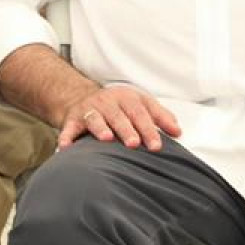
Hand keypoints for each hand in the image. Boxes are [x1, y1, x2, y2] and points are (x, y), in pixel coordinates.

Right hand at [56, 84, 181, 150]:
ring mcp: (89, 110)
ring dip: (100, 128)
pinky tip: (67, 147)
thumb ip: (160, 117)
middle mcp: (108, 101)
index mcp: (127, 98)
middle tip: (134, 143)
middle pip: (118, 115)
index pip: (140, 112)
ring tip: (107, 139)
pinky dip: (66, 137)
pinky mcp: (72, 120)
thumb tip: (178, 132)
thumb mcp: (140, 104)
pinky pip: (68, 128)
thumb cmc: (118, 106)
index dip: (149, 128)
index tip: (157, 145)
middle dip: (127, 129)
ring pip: (95, 118)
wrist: (82, 97)